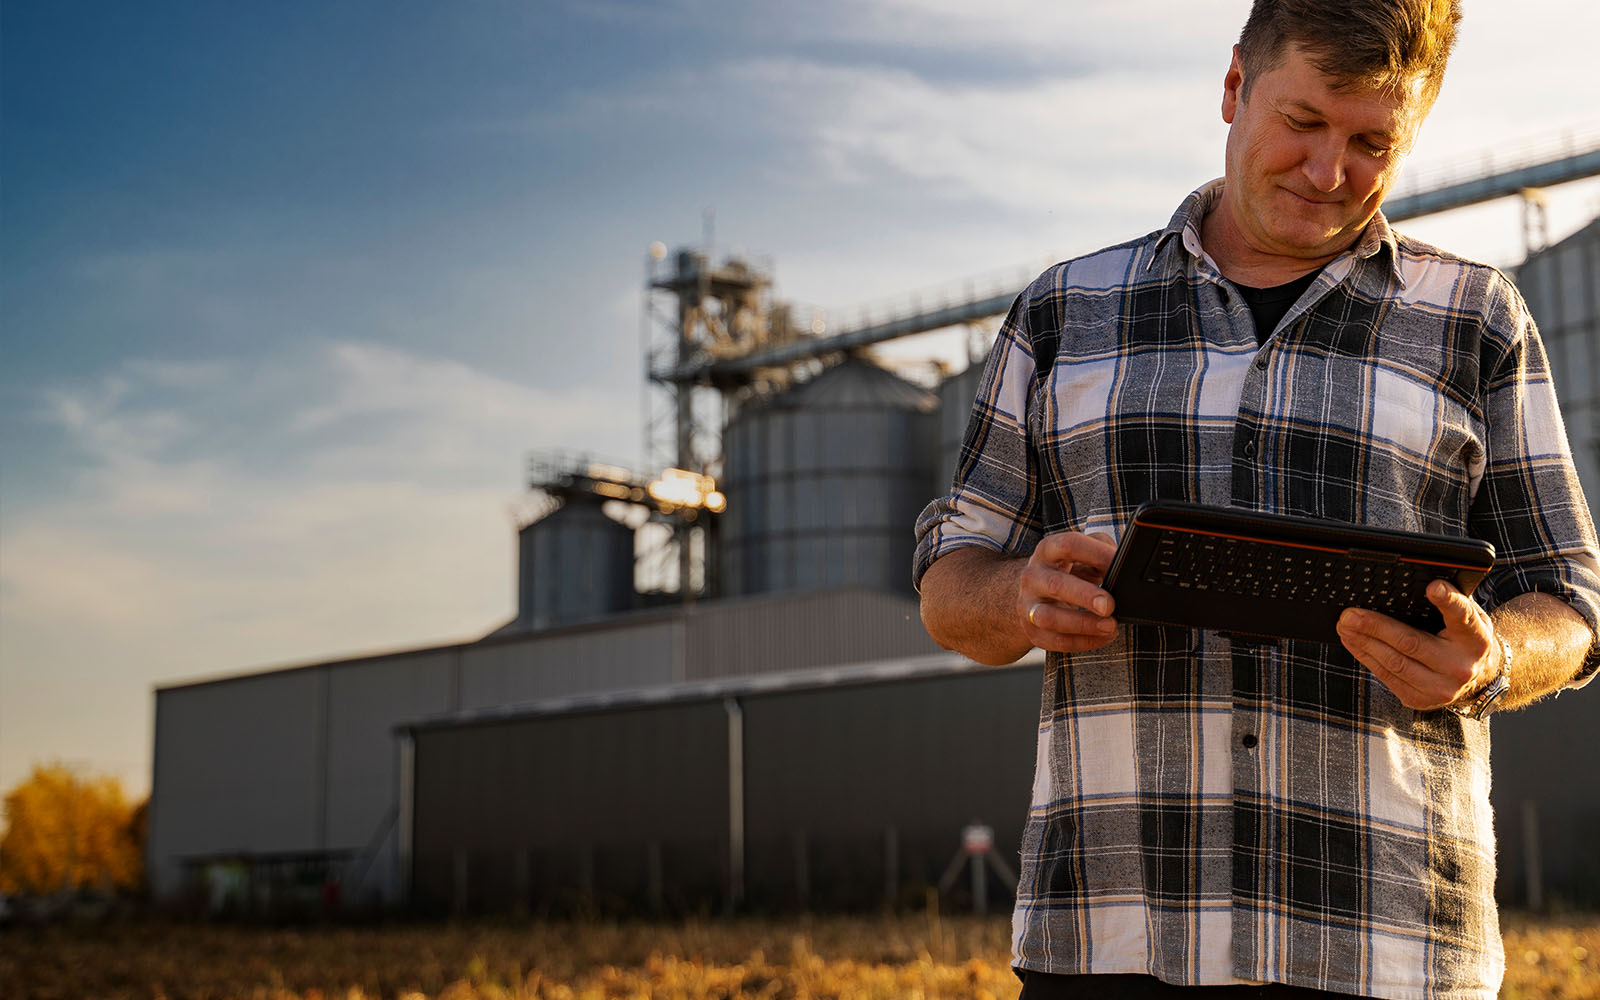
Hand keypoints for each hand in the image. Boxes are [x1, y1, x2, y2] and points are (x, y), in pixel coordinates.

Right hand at [1018, 530, 1119, 652]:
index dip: (1096, 554)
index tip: (1120, 565)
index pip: (1069, 545)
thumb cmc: (1070, 569)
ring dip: (1082, 624)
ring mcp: (1028, 605)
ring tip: (1110, 626)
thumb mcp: (1084, 552)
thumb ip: (1103, 551)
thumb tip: (1125, 568)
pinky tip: (1105, 636)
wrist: (1037, 591)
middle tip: (1110, 605)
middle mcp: (1033, 576)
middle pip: (1055, 584)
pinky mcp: (1032, 631)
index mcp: (1048, 550)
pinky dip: (1084, 641)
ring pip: (1049, 618)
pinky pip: (1057, 641)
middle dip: (1085, 596)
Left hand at [1335, 579, 1502, 710]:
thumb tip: (1421, 583)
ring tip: (1345, 626)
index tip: (1433, 587)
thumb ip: (1450, 600)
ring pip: (1393, 663)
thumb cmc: (1463, 638)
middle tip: (1350, 614)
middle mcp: (1461, 666)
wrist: (1477, 679)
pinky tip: (1354, 642)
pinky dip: (1366, 656)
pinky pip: (1386, 676)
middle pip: (1410, 643)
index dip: (1448, 600)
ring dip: (1363, 642)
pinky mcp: (1420, 699)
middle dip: (1374, 627)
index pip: (1463, 616)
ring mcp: (1441, 688)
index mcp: (1476, 638)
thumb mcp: (1468, 617)